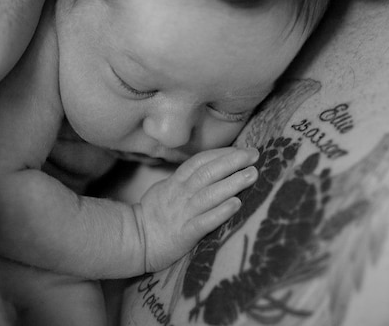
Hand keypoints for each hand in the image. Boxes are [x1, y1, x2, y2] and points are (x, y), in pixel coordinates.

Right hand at [136, 147, 258, 272]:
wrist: (134, 240)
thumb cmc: (153, 214)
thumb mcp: (165, 188)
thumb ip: (185, 179)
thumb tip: (209, 167)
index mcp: (176, 182)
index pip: (200, 161)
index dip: (222, 153)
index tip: (243, 149)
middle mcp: (181, 194)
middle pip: (208, 172)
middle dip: (233, 161)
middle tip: (254, 155)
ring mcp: (183, 213)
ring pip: (209, 194)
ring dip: (232, 183)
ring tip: (252, 175)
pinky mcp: (185, 234)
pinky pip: (204, 221)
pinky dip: (220, 212)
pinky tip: (236, 205)